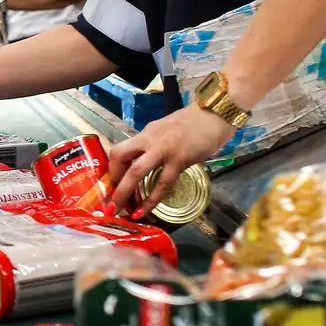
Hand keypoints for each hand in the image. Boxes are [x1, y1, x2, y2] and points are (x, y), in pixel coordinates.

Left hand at [105, 106, 233, 217]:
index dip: (113, 169)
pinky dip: (151, 200)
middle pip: (119, 157)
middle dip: (112, 181)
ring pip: (136, 171)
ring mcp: (163, 149)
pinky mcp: (179, 159)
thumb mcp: (167, 130)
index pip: (120, 149)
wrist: (216, 113)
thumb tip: (147, 161)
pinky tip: (144, 211)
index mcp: (146, 133)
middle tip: (110, 202)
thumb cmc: (195, 122)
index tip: (113, 186)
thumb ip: (156, 144)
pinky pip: (162, 183)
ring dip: (124, 193)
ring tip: (118, 211)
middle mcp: (149, 140)